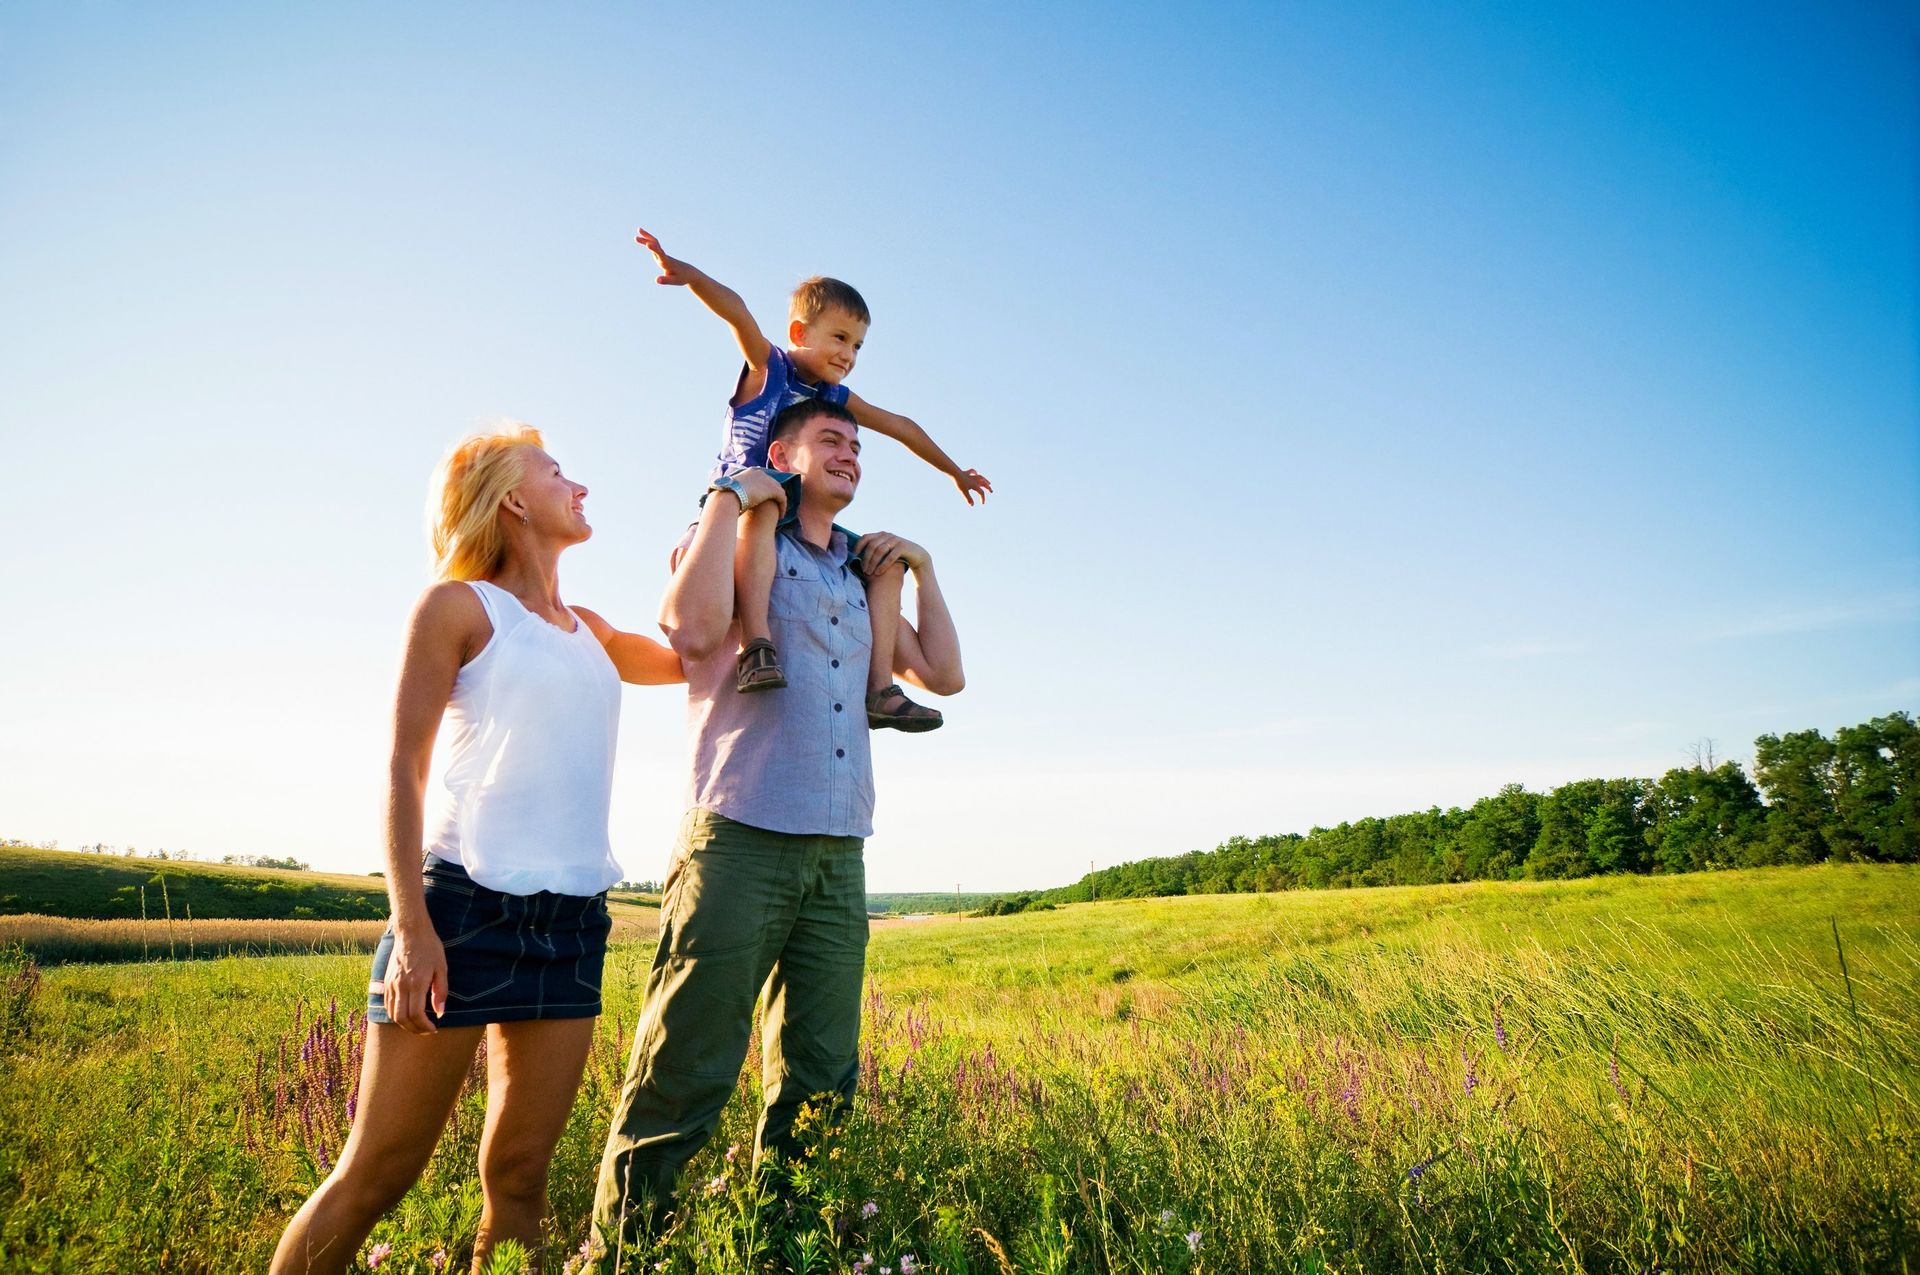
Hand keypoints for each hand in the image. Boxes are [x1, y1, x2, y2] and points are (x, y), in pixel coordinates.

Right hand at [383, 920, 447, 1034]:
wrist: (411, 933)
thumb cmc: (430, 948)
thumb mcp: (442, 968)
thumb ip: (441, 992)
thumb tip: (440, 1013)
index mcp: (416, 983)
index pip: (416, 1014)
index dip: (424, 1026)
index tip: (433, 1029)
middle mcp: (400, 986)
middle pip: (402, 1018)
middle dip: (414, 1029)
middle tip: (426, 1031)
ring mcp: (391, 984)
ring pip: (392, 1014)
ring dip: (404, 1024)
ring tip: (417, 1026)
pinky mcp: (386, 981)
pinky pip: (387, 1004)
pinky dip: (395, 1015)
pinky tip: (406, 1015)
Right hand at [635, 226, 696, 285]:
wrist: (689, 273)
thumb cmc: (682, 277)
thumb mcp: (674, 281)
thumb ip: (665, 280)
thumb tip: (656, 280)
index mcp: (667, 262)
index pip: (660, 254)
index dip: (654, 249)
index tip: (648, 244)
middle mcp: (664, 256)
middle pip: (656, 245)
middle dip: (647, 239)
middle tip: (638, 232)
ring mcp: (663, 255)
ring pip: (655, 243)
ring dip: (647, 237)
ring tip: (639, 229)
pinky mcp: (662, 255)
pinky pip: (655, 246)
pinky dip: (648, 241)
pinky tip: (644, 240)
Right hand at [733, 468, 788, 514]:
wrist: (729, 495)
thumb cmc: (726, 496)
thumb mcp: (732, 490)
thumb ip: (737, 491)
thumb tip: (734, 496)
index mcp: (751, 472)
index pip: (763, 479)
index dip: (766, 490)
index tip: (766, 499)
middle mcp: (760, 474)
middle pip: (773, 484)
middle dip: (775, 495)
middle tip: (776, 506)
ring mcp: (767, 480)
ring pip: (779, 492)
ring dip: (780, 503)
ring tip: (779, 513)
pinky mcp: (772, 489)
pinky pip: (782, 499)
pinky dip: (782, 507)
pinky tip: (780, 516)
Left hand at [857, 531, 928, 575]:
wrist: (918, 556)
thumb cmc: (898, 556)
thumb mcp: (886, 551)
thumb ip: (875, 550)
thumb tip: (858, 557)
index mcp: (881, 535)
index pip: (866, 537)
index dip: (858, 545)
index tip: (854, 555)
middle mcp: (888, 535)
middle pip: (872, 545)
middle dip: (866, 558)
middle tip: (864, 570)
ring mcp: (895, 540)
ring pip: (880, 550)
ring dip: (873, 562)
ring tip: (869, 573)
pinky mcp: (903, 547)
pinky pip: (890, 556)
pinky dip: (883, 565)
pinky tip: (878, 572)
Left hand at [952, 469, 991, 505]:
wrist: (955, 473)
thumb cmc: (959, 483)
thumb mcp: (964, 492)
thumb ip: (968, 498)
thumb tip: (972, 505)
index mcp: (975, 485)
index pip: (981, 492)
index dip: (983, 498)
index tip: (982, 504)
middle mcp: (975, 480)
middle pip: (984, 484)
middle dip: (988, 488)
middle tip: (991, 491)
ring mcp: (971, 476)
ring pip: (981, 478)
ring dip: (985, 480)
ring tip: (989, 483)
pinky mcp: (966, 473)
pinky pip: (972, 472)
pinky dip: (975, 472)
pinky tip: (976, 473)